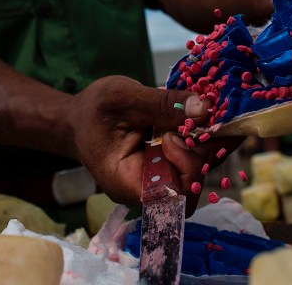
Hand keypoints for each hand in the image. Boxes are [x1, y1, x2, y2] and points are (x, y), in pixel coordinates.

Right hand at [70, 76, 243, 214]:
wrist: (78, 118)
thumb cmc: (92, 109)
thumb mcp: (123, 98)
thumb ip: (162, 104)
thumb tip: (206, 108)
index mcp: (127, 183)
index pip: (173, 193)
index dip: (186, 167)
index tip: (175, 135)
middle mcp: (146, 189)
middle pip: (191, 183)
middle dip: (202, 149)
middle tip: (205, 114)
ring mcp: (157, 178)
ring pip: (197, 169)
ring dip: (207, 141)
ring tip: (213, 111)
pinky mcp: (165, 165)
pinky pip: (191, 157)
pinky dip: (200, 136)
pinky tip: (207, 115)